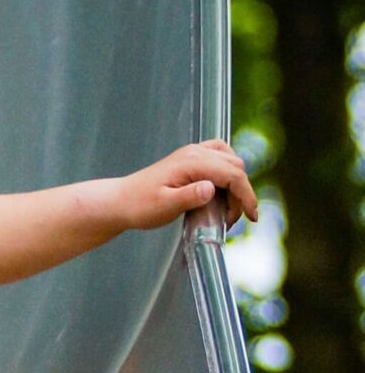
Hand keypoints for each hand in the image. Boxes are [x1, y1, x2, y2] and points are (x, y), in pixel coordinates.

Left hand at [115, 140, 256, 232]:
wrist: (120, 201)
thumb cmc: (139, 206)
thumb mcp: (164, 206)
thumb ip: (189, 197)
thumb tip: (210, 189)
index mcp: (192, 162)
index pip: (233, 174)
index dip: (246, 196)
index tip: (252, 217)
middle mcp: (195, 152)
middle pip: (235, 167)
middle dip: (241, 194)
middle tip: (228, 220)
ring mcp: (193, 153)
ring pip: (231, 161)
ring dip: (235, 184)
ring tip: (225, 210)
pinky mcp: (190, 159)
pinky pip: (220, 157)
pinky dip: (228, 172)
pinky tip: (222, 190)